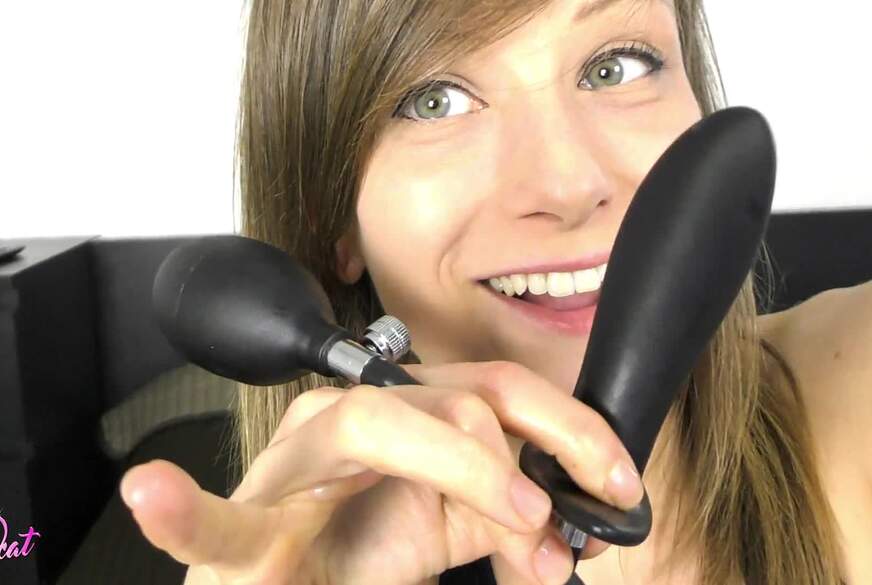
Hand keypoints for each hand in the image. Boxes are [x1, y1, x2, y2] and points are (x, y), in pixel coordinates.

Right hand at [118, 360, 642, 584]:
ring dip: (462, 470)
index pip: (493, 390)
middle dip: (523, 458)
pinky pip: (211, 520)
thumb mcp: (448, 530)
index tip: (619, 481)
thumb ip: (505, 525)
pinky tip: (155, 497)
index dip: (569, 425)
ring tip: (516, 525)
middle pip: (450, 396)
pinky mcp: (241, 532)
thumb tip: (566, 534)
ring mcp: (291, 468)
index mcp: (401, 417)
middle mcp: (347, 420)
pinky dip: (184, 513)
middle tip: (556, 529)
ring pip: (376, 424)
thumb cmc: (357, 555)